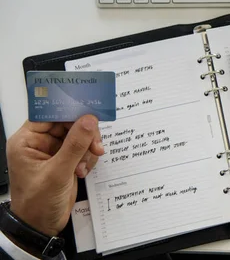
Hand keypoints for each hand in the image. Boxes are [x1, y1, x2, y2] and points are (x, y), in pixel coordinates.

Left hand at [7, 115, 104, 235]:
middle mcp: (39, 142)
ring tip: (85, 165)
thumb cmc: (38, 203)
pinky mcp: (65, 160)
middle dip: (84, 134)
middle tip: (95, 145)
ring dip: (87, 148)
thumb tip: (89, 121)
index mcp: (27, 140)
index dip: (68, 110)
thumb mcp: (58, 173)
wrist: (42, 226)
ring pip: (79, 135)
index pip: (49, 114)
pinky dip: (88, 157)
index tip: (88, 110)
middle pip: (68, 123)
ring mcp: (54, 151)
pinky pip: (82, 148)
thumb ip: (75, 145)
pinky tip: (83, 171)